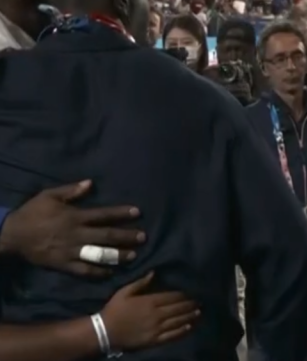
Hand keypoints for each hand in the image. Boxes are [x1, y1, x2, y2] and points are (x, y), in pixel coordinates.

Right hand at [0, 181, 144, 275]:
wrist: (12, 235)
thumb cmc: (33, 212)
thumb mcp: (50, 195)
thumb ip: (71, 190)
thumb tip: (91, 183)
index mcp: (75, 216)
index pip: (104, 215)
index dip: (121, 213)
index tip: (137, 212)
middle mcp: (76, 235)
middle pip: (106, 236)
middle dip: (126, 236)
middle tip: (143, 237)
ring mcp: (70, 251)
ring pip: (98, 255)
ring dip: (116, 256)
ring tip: (133, 256)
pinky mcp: (63, 265)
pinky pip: (83, 271)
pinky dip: (97, 273)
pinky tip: (111, 274)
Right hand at [102, 272, 199, 350]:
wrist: (105, 332)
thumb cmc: (114, 309)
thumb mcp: (125, 291)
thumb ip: (141, 282)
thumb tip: (154, 271)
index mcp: (150, 301)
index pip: (172, 296)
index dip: (184, 294)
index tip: (194, 290)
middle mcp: (156, 314)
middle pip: (178, 308)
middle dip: (190, 304)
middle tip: (201, 300)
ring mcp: (156, 329)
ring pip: (177, 321)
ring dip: (189, 316)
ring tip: (199, 312)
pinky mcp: (153, 340)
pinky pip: (171, 336)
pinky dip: (182, 331)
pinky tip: (189, 327)